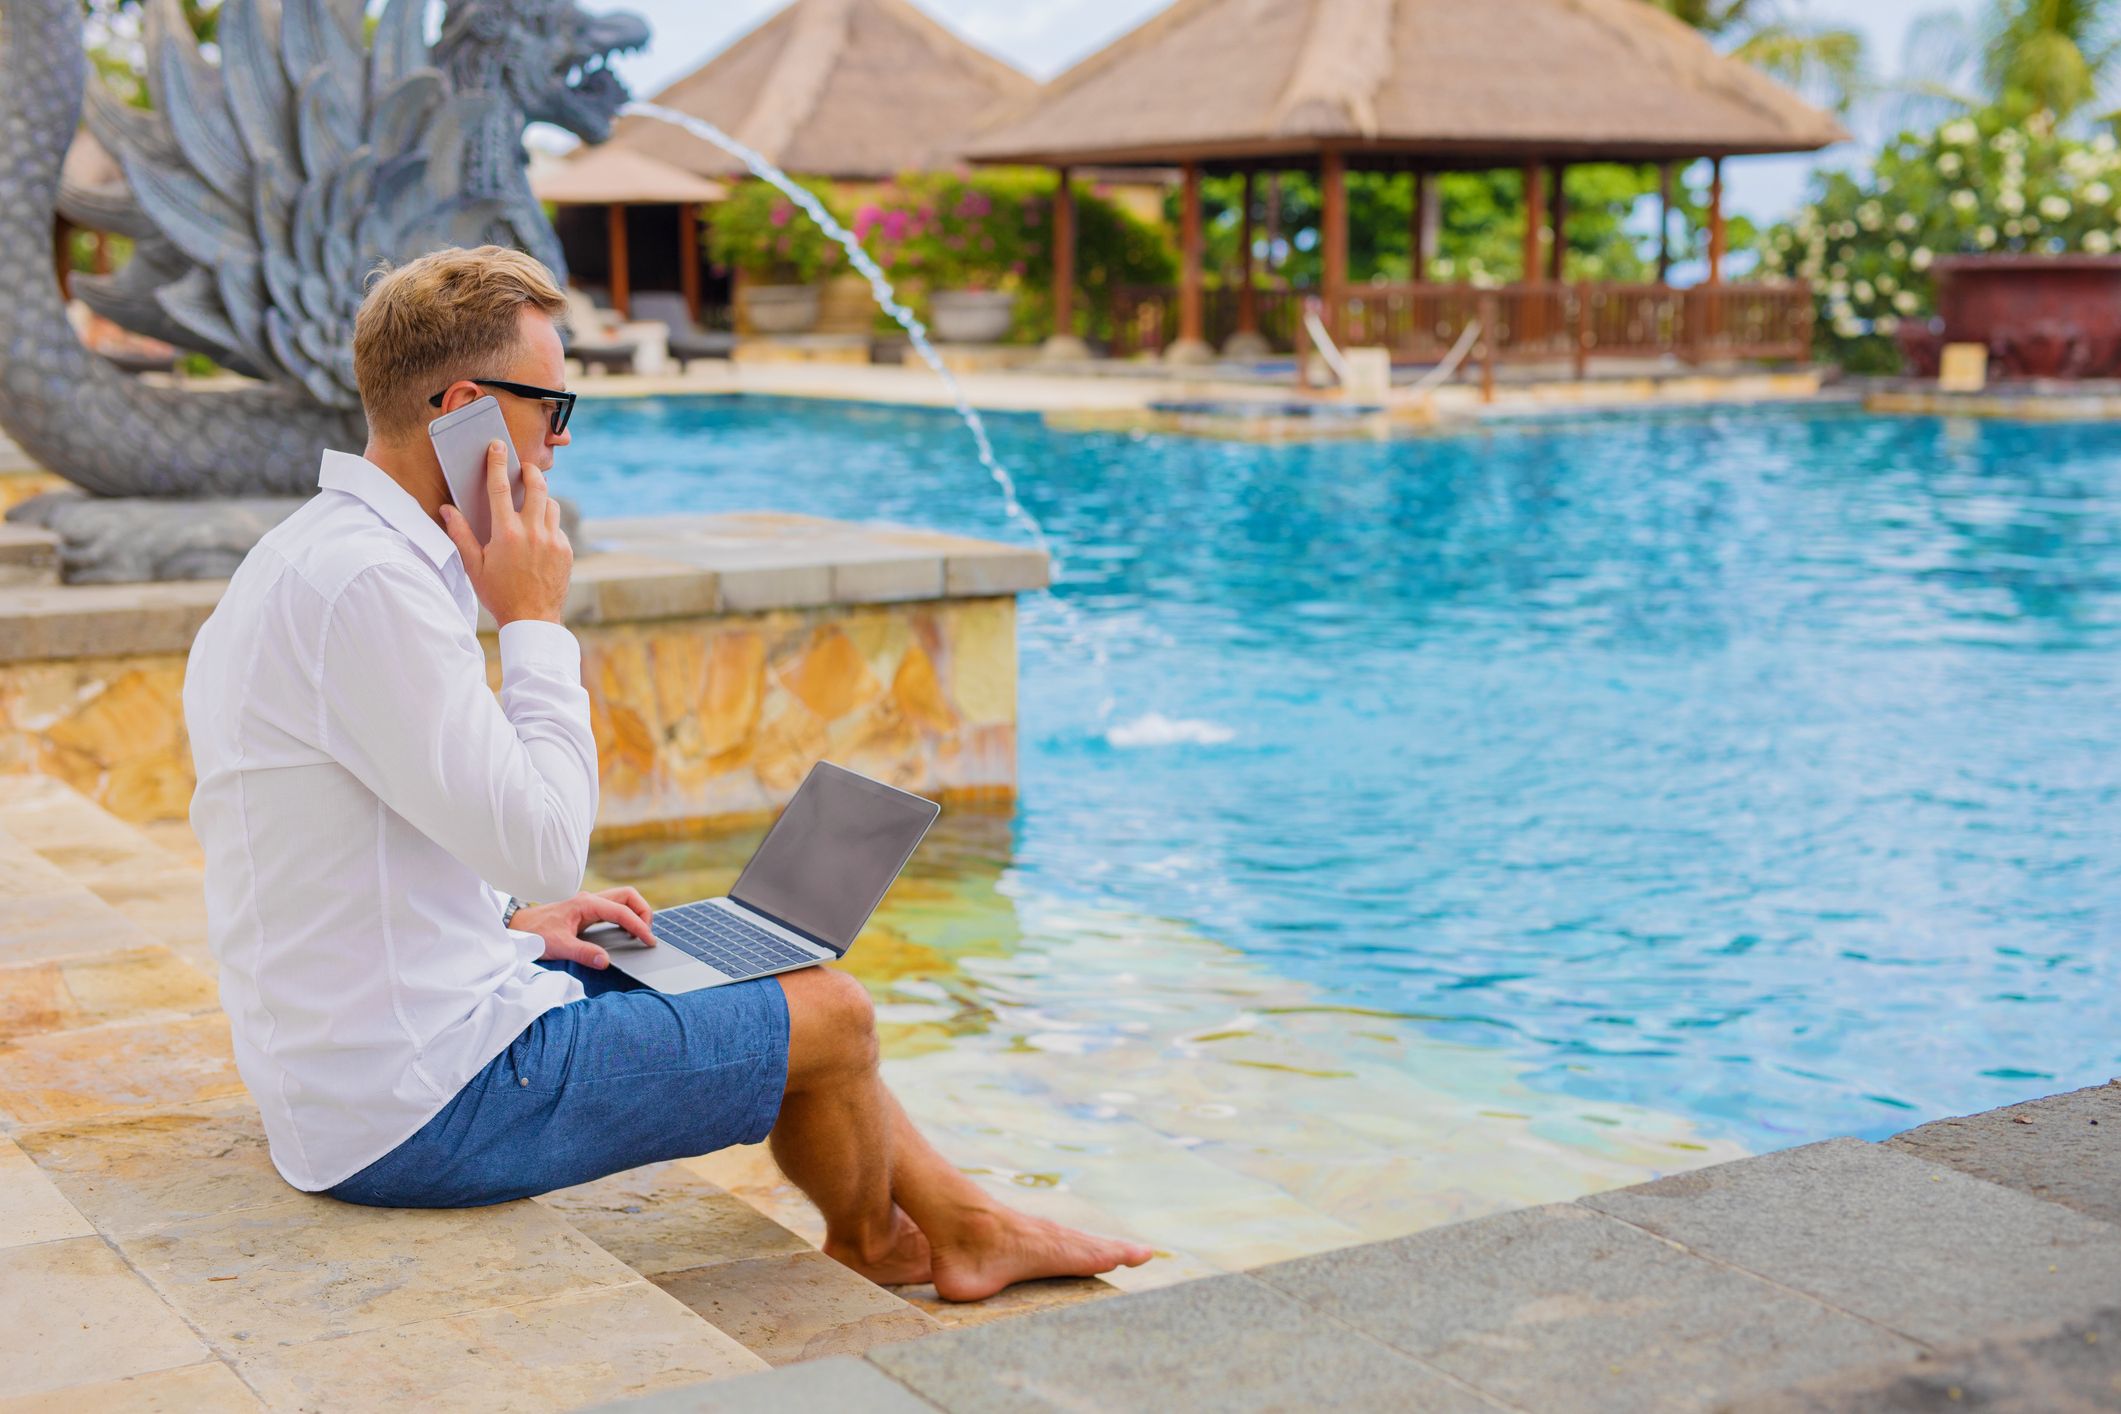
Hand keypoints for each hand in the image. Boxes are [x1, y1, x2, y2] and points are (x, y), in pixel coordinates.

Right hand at [440, 440, 571, 626]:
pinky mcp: (566, 550)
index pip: (500, 488)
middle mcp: (533, 532)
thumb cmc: (498, 594)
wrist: (533, 620)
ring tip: (530, 503)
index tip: (497, 447)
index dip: (498, 463)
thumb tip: (446, 509)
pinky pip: (558, 527)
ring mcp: (553, 540)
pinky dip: (548, 524)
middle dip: (530, 472)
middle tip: (524, 468)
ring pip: (551, 504)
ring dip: (541, 499)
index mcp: (506, 534)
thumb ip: (460, 534)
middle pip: (537, 487)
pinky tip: (538, 536)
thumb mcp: (473, 566)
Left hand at [511, 887, 654, 969]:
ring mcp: (588, 904)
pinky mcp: (586, 911)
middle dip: (643, 911)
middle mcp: (590, 900)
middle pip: (628, 896)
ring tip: (640, 933)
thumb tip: (605, 961)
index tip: (648, 940)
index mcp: (586, 904)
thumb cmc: (535, 934)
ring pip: (622, 899)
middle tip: (647, 933)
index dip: (639, 926)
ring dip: (635, 913)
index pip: (622, 911)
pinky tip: (625, 932)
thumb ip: (583, 953)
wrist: (517, 927)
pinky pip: (614, 908)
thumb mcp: (558, 946)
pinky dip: (626, 917)